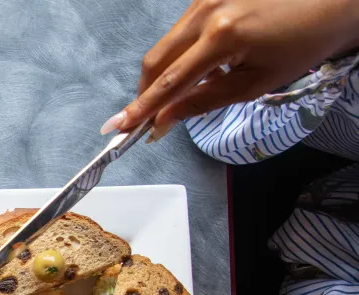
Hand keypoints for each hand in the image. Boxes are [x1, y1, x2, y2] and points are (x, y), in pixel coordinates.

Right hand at [102, 0, 358, 136]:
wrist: (333, 1)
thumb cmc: (304, 43)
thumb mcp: (256, 84)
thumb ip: (204, 101)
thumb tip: (165, 119)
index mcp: (222, 36)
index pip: (169, 81)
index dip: (141, 108)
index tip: (117, 127)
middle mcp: (208, 11)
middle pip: (157, 60)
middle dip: (147, 92)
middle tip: (145, 119)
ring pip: (167, 44)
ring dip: (168, 73)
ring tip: (187, 92)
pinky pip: (182, 29)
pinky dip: (184, 53)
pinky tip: (204, 65)